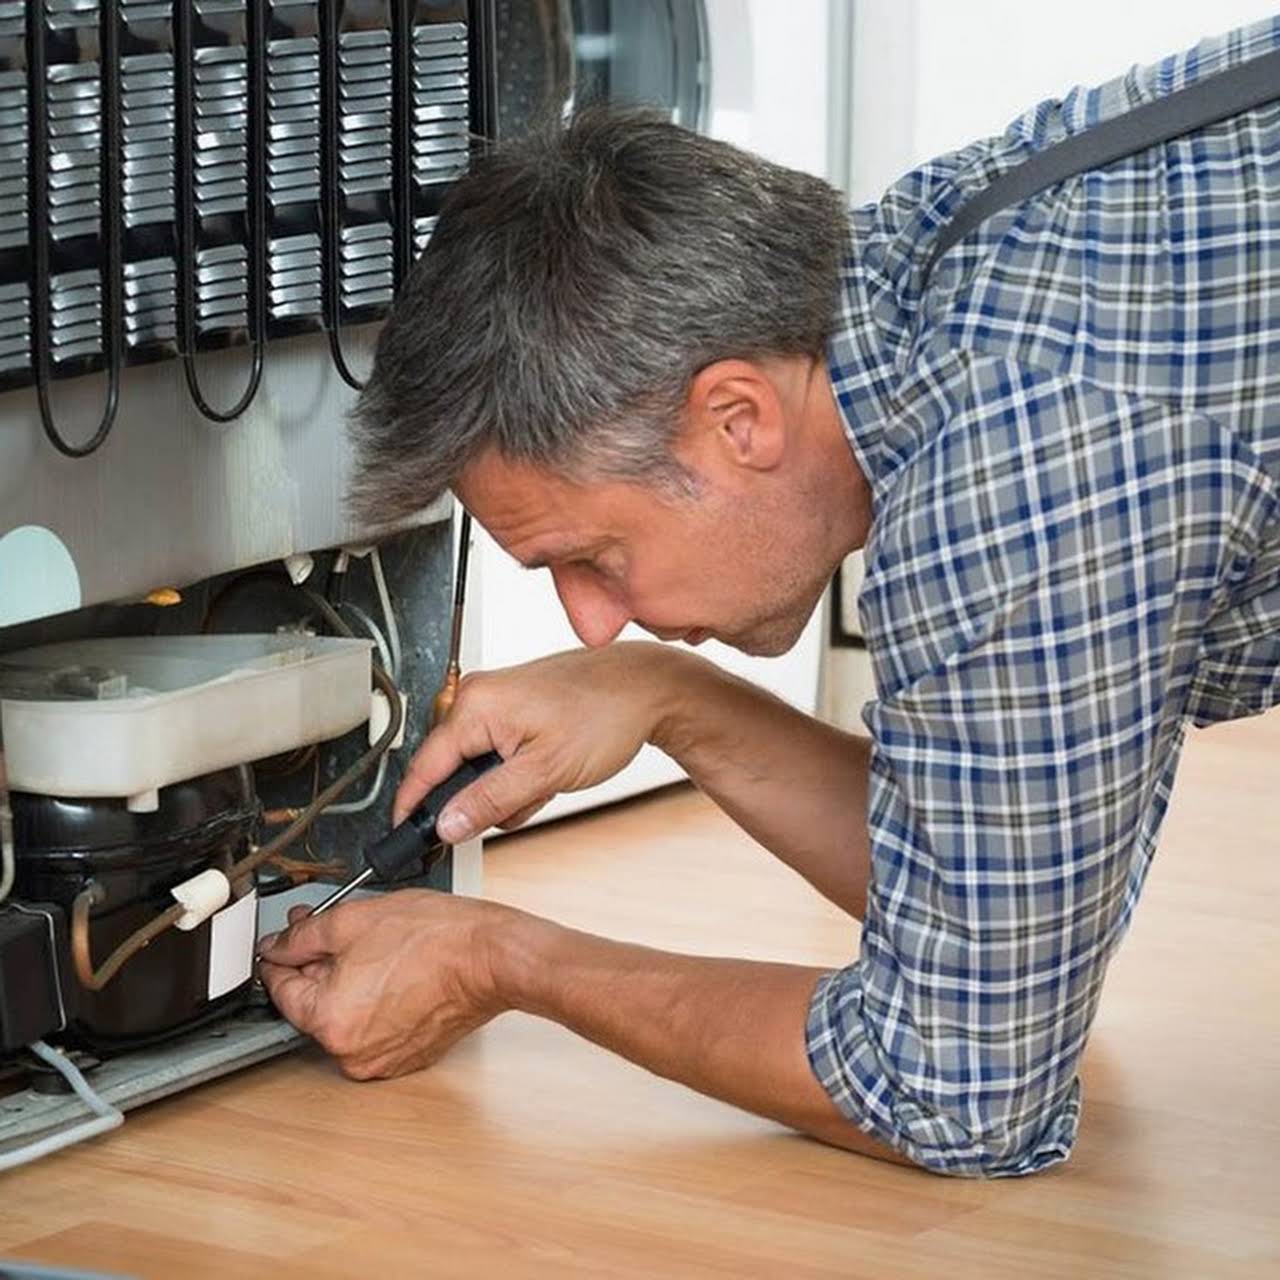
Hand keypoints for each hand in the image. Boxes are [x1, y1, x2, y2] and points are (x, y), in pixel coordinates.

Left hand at [257, 891, 510, 1079]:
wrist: (490, 957)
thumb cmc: (436, 939)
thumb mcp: (353, 919)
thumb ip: (303, 936)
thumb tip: (277, 947)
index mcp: (331, 1021)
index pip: (281, 991)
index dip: (281, 957)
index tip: (285, 943)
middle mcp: (352, 1053)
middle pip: (315, 1005)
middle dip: (319, 967)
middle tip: (334, 933)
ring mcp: (383, 1060)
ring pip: (346, 1016)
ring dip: (350, 984)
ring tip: (375, 948)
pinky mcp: (409, 1057)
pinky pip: (375, 1028)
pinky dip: (377, 1003)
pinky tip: (395, 971)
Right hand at [394, 641, 683, 838]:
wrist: (646, 689)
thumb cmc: (606, 715)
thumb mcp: (546, 771)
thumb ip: (490, 802)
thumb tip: (447, 825)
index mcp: (475, 705)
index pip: (424, 766)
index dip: (414, 809)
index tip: (406, 839)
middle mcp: (477, 697)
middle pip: (451, 770)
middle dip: (485, 798)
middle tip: (527, 797)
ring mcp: (494, 701)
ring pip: (478, 768)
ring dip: (508, 789)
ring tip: (547, 779)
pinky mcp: (511, 708)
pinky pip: (496, 755)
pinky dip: (518, 773)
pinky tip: (548, 769)